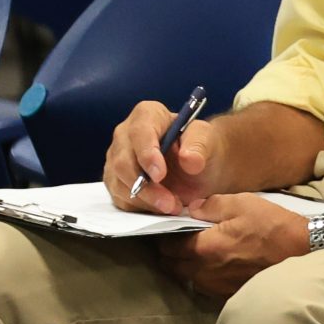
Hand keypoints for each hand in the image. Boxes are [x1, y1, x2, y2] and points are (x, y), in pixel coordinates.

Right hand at [106, 101, 226, 214]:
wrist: (199, 167)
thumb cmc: (200, 147)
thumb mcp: (207, 141)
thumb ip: (200, 145)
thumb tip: (189, 158)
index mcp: (147, 115)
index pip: (140, 132)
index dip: (147, 154)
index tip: (160, 175)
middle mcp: (125, 134)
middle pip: (123, 162)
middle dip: (146, 187)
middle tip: (170, 203)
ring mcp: (117, 158)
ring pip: (119, 183)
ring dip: (145, 200)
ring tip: (172, 206)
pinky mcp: (116, 180)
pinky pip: (119, 198)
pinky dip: (140, 207)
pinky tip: (160, 208)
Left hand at [157, 193, 305, 300]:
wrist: (303, 253)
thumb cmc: (273, 226)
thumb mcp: (243, 203)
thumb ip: (211, 205)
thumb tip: (192, 209)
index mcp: (205, 247)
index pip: (169, 246)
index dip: (164, 236)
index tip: (167, 228)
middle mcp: (206, 272)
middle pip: (172, 267)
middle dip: (169, 254)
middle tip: (176, 241)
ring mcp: (218, 287)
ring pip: (187, 279)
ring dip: (185, 267)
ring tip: (194, 254)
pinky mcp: (230, 295)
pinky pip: (205, 287)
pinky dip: (202, 277)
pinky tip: (212, 267)